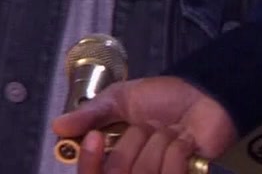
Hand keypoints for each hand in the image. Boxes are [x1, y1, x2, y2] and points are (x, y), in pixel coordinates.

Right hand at [51, 76, 236, 173]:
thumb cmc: (164, 98)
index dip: (89, 161)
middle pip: (115, 173)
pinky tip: (185, 141)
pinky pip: (170, 172)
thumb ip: (90, 114)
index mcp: (113, 155)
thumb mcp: (121, 98)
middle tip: (146, 126)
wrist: (204, 95)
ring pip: (143, 172)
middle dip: (132, 142)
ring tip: (169, 132)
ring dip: (159, 142)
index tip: (94, 138)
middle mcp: (133, 170)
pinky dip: (178, 149)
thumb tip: (57, 126)